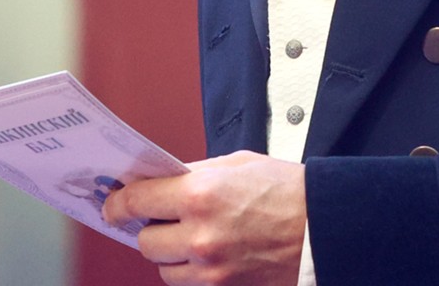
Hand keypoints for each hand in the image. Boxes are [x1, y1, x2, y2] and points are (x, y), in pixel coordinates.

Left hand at [102, 151, 305, 285]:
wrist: (326, 228)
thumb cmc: (288, 192)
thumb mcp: (237, 164)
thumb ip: (195, 174)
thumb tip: (160, 180)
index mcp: (200, 195)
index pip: (136, 200)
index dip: (117, 202)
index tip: (111, 203)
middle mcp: (199, 236)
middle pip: (145, 241)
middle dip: (150, 228)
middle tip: (162, 217)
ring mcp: (210, 269)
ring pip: (163, 268)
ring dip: (169, 253)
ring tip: (192, 236)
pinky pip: (188, 284)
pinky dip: (190, 271)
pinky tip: (208, 254)